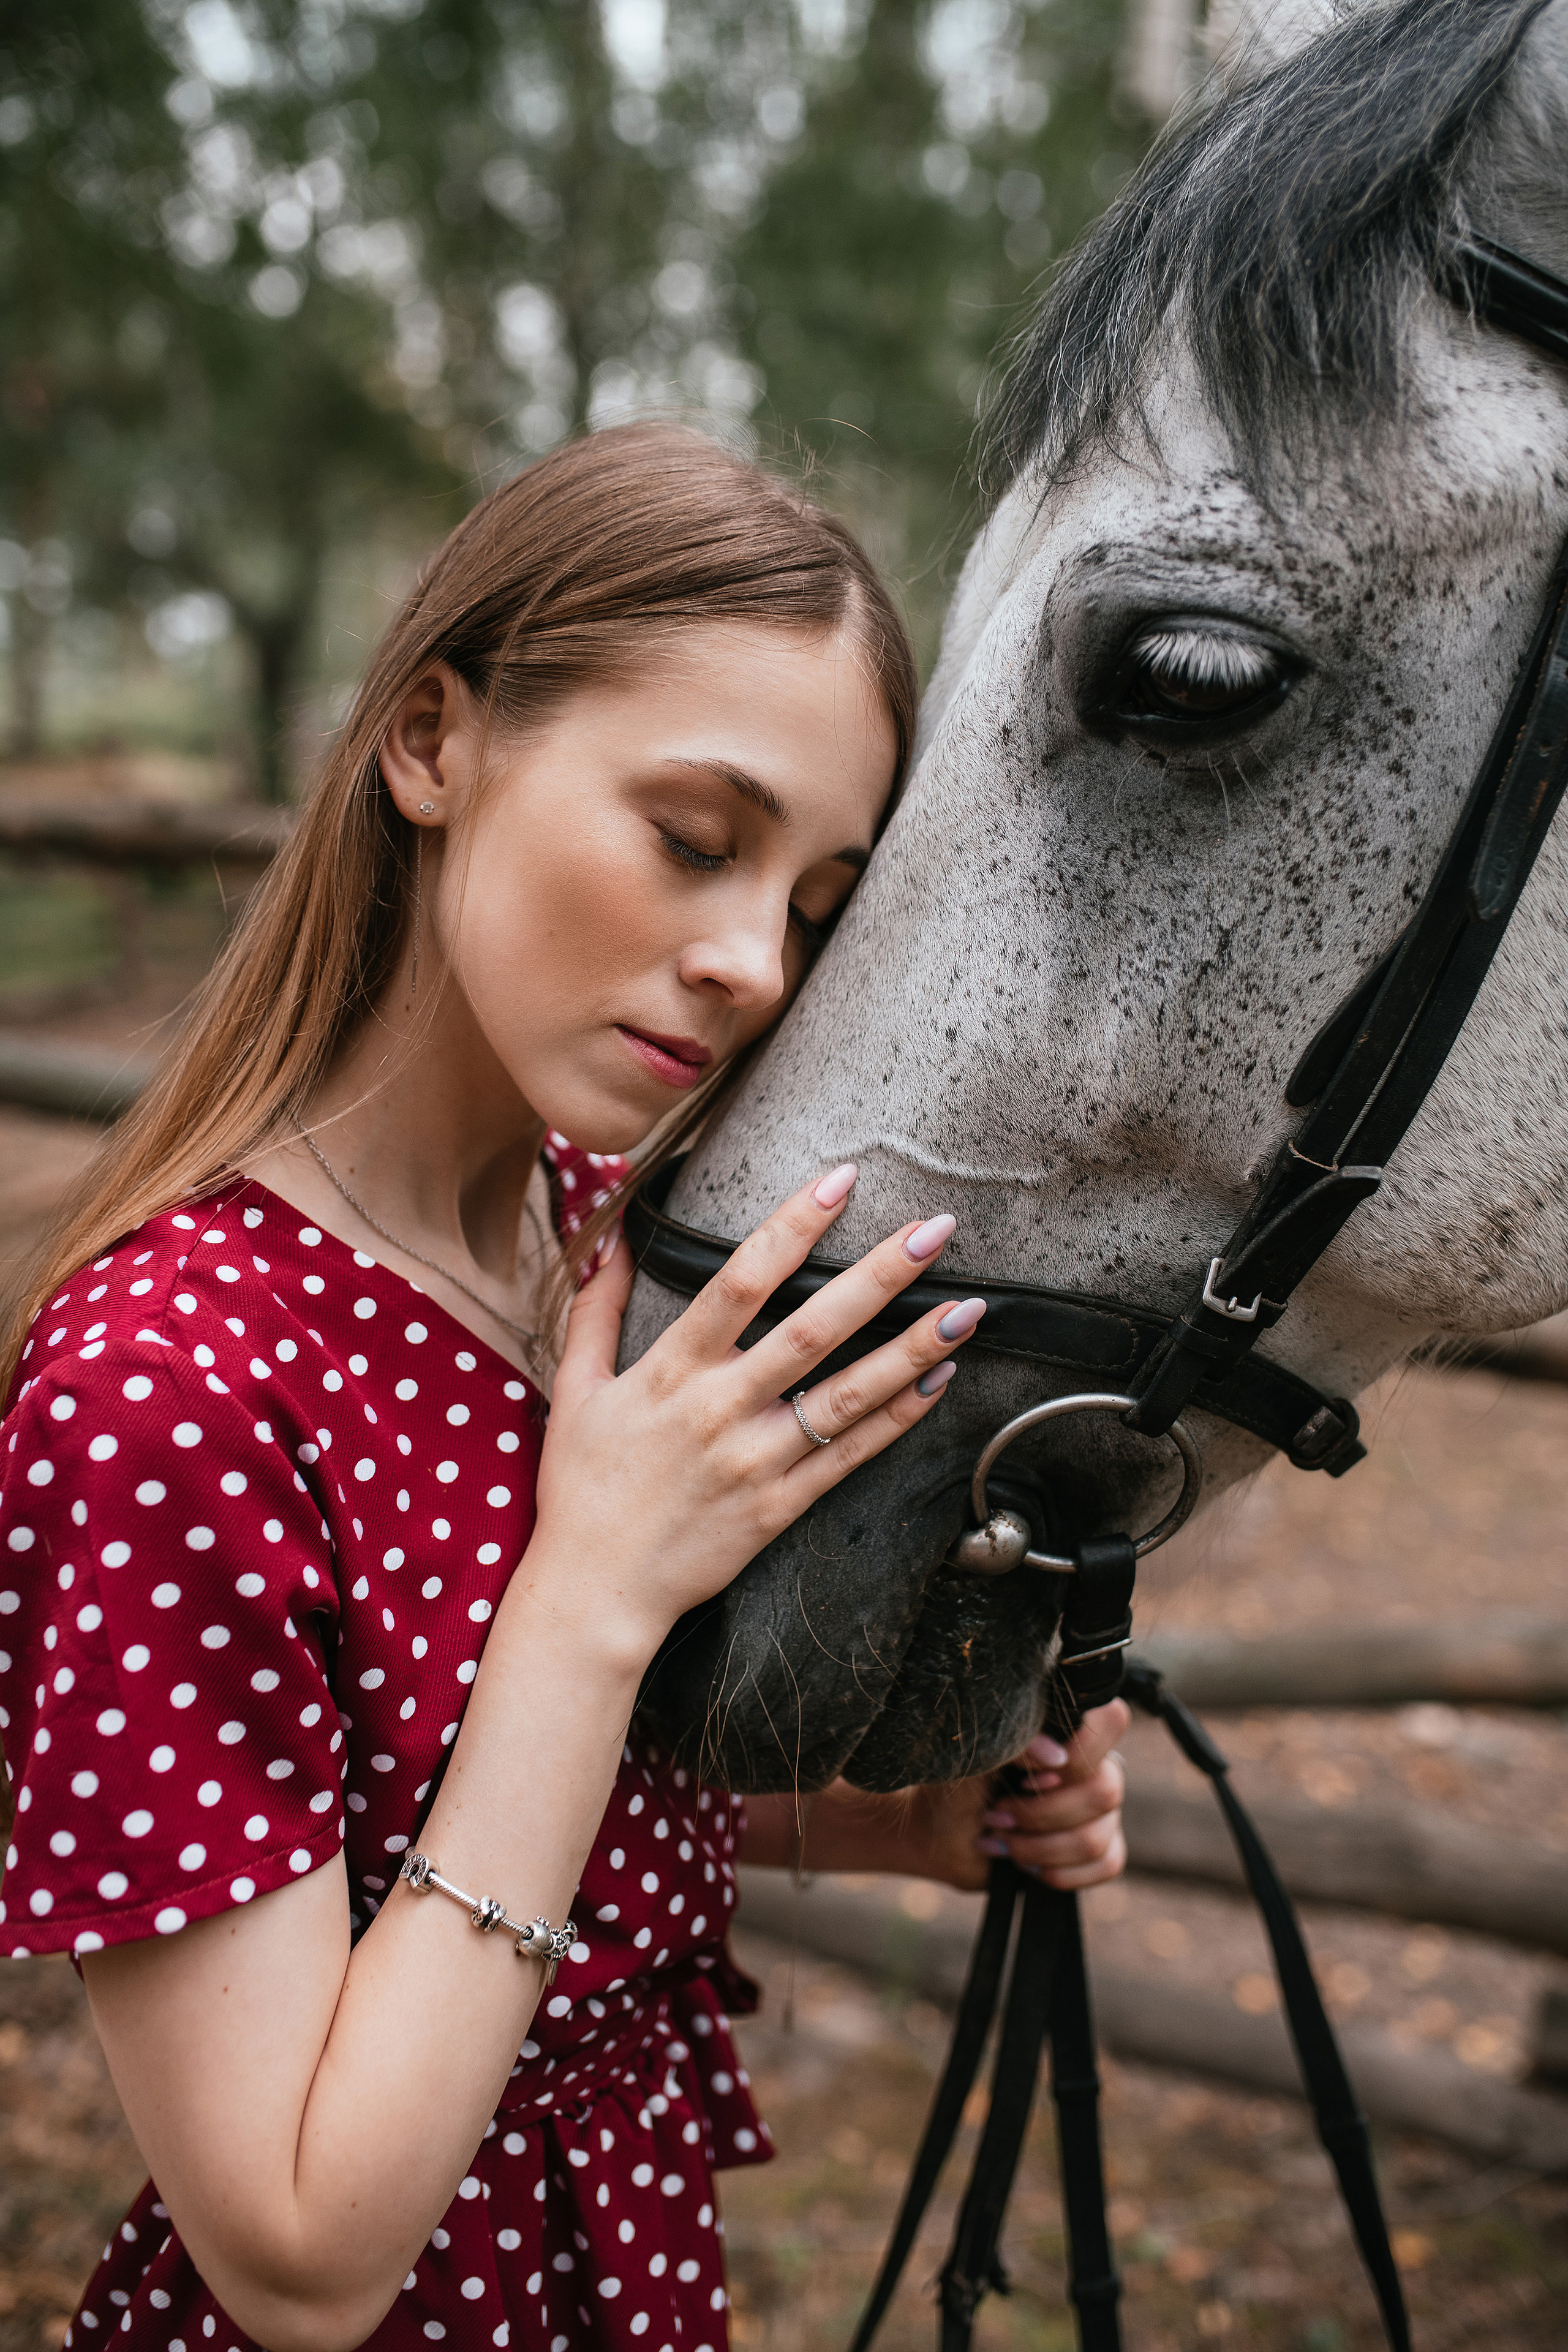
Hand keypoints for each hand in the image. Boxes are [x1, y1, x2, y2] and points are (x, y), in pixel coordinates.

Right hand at [523, 1168, 987, 1663]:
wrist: (597, 1592)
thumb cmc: (582, 1488)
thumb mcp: (576, 1391)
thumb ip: (596, 1310)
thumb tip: (612, 1238)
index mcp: (671, 1373)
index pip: (740, 1281)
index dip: (793, 1226)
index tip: (840, 1179)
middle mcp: (720, 1412)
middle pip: (811, 1331)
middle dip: (878, 1275)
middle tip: (935, 1229)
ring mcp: (757, 1464)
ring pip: (848, 1396)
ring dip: (913, 1349)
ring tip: (969, 1308)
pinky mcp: (780, 1509)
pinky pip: (852, 1457)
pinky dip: (900, 1418)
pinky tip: (940, 1381)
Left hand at [903, 1701, 1128, 1892]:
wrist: (943, 1835)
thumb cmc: (960, 1787)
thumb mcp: (978, 1758)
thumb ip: (1016, 1746)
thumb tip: (1056, 1756)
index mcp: (1067, 1735)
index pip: (1109, 1721)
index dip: (1080, 1752)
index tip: (1031, 1773)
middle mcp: (1092, 1769)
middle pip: (1104, 1792)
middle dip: (1041, 1814)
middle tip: (998, 1814)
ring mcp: (1099, 1812)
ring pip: (1096, 1837)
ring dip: (1039, 1847)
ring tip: (1002, 1840)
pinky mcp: (1097, 1851)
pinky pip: (1106, 1865)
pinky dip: (1059, 1872)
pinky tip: (1025, 1864)